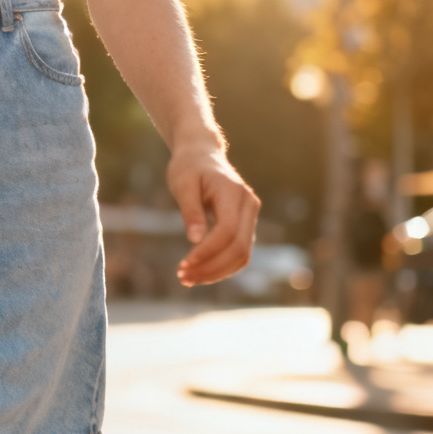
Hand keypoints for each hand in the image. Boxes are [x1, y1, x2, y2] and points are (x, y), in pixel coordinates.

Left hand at [167, 141, 260, 286]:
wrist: (202, 155)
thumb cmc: (189, 167)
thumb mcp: (183, 184)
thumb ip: (190, 211)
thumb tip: (195, 239)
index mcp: (234, 194)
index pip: (227, 231)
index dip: (207, 252)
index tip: (183, 265)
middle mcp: (249, 206)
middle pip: (239, 248)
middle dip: (211, 268)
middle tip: (182, 277)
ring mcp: (250, 216)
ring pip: (242, 255)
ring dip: (217, 272)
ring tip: (188, 279)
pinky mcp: (245, 225)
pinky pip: (239, 253)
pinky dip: (221, 267)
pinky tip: (199, 272)